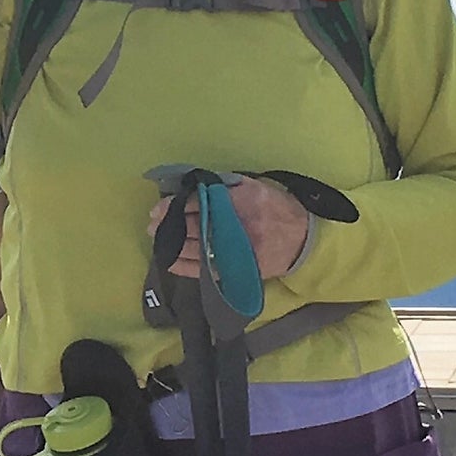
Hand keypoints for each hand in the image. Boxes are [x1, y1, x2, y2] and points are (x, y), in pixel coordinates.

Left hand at [147, 175, 308, 281]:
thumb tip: (198, 185)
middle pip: (192, 226)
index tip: (158, 208)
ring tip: (157, 239)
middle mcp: (235, 227)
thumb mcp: (257, 188)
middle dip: (169, 225)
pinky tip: (170, 261)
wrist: (303, 241)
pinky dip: (184, 266)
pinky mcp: (235, 270)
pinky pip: (204, 270)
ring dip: (172, 244)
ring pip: (194, 248)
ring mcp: (234, 252)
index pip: (198, 203)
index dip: (174, 206)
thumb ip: (229, 186)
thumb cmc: (278, 209)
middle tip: (152, 224)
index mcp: (240, 203)